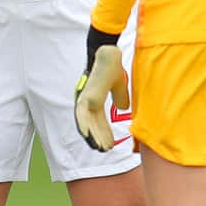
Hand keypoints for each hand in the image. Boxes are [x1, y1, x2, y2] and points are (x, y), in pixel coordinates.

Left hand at [74, 30, 128, 151]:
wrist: (110, 56)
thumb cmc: (113, 67)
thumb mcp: (119, 86)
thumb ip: (120, 97)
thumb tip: (124, 108)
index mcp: (95, 99)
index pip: (99, 120)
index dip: (104, 132)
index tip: (110, 144)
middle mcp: (89, 100)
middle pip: (92, 124)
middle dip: (99, 137)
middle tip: (105, 150)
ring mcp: (85, 99)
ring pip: (86, 123)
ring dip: (92, 136)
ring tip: (99, 148)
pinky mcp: (85, 96)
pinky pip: (82, 115)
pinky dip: (84, 126)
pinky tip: (87, 137)